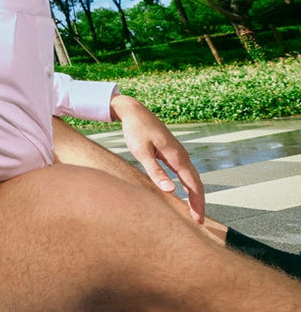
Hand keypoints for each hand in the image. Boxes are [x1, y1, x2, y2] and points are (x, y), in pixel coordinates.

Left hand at [112, 94, 205, 222]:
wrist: (134, 112)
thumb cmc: (136, 131)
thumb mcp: (142, 152)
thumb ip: (155, 172)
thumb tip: (171, 191)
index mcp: (176, 157)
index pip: (193, 185)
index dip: (197, 204)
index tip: (198, 220)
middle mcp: (182, 156)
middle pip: (196, 183)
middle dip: (199, 203)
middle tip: (199, 222)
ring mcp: (178, 154)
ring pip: (192, 178)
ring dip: (194, 195)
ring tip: (193, 212)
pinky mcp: (172, 153)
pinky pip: (185, 173)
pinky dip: (188, 185)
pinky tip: (183, 193)